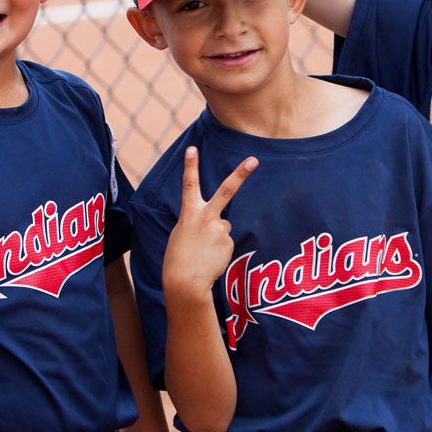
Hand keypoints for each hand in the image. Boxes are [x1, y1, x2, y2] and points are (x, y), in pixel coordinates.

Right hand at [161, 148, 256, 301]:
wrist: (185, 283)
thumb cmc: (178, 259)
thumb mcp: (182, 234)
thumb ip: (199, 222)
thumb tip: (221, 224)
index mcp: (189, 214)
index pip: (189, 184)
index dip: (190, 165)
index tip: (192, 148)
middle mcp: (206, 217)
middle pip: (226, 190)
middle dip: (241, 174)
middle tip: (254, 159)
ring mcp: (220, 230)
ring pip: (223, 227)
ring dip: (216, 238)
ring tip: (204, 252)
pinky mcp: (229, 243)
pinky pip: (226, 242)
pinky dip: (220, 250)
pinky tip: (211, 259)